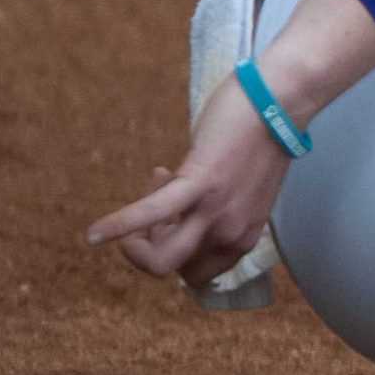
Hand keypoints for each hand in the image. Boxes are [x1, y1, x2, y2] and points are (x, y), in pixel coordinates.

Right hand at [86, 0, 374, 289]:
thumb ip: (217, 209)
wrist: (280, 101)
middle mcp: (231, 233)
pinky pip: (151, 214)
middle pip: (174, 269)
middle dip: (150, 247)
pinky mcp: (200, 184)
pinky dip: (118, 226)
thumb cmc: (260, 139)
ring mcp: (217, 212)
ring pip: (162, 259)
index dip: (172, 251)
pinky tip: (93, 234)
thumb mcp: (242, 192)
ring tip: (128, 221)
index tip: (170, 218)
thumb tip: (174, 206)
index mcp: (243, 238)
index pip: (195, 273)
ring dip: (134, 244)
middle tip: (154, 210)